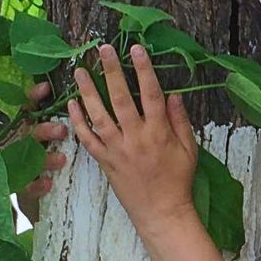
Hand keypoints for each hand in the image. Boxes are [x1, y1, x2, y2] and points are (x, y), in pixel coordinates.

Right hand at [14, 80, 68, 223]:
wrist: (1, 177)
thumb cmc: (21, 149)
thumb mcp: (27, 128)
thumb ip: (40, 113)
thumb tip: (58, 93)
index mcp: (19, 126)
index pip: (25, 108)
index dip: (33, 97)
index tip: (46, 88)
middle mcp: (15, 141)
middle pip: (30, 134)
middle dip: (46, 131)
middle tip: (62, 129)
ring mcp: (13, 161)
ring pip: (30, 159)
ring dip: (47, 159)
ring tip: (62, 159)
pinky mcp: (15, 182)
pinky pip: (27, 185)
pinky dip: (38, 184)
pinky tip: (48, 183)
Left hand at [68, 43, 198, 235]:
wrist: (161, 212)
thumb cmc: (178, 180)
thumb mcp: (189, 150)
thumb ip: (180, 121)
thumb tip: (173, 95)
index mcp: (159, 132)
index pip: (151, 94)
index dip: (144, 69)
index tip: (136, 49)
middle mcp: (136, 138)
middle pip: (121, 98)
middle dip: (112, 71)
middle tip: (103, 49)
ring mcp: (117, 149)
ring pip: (99, 115)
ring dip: (88, 92)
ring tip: (79, 70)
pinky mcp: (105, 161)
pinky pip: (88, 139)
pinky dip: (78, 121)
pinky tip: (71, 104)